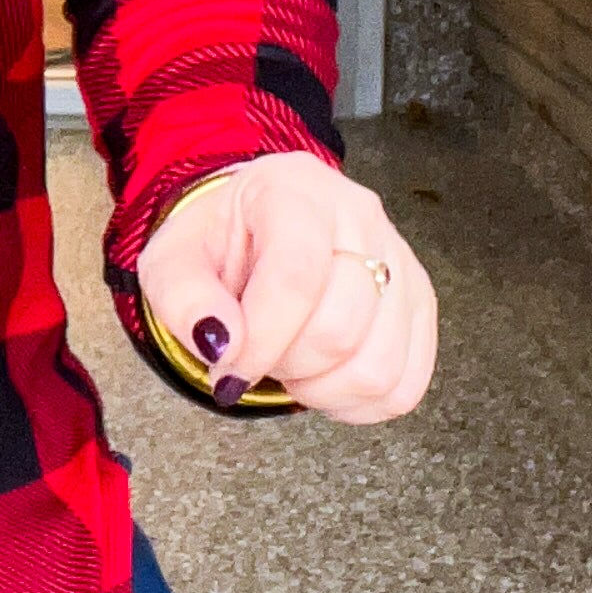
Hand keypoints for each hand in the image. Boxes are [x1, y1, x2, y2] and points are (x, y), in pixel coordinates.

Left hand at [135, 153, 437, 423]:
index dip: (262, 340)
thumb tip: (222, 344)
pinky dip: (357, 402)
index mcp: (294, 189)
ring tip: (291, 361)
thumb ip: (184, 300)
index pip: (296, 277)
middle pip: (342, 329)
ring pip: (379, 366)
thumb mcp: (172, 263)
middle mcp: (361, 215)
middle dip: (287, 364)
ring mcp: (400, 260)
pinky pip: (405, 385)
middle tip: (258, 353)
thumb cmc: (216, 246)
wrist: (254, 233)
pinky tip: (324, 378)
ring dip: (322, 388)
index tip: (229, 368)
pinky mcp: (419, 304)